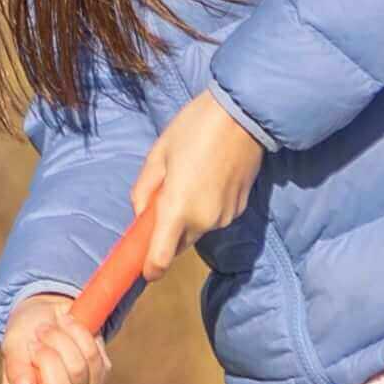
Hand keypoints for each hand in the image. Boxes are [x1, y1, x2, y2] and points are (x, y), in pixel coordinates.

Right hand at [0, 293, 110, 383]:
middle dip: (47, 360)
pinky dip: (77, 334)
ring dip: (61, 341)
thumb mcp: (13, 346)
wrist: (47, 314)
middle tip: (36, 341)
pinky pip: (93, 356)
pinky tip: (66, 325)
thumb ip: (15, 369)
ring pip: (78, 372)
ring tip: (47, 328)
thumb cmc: (24, 335)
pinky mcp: (100, 376)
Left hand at [124, 89, 269, 279]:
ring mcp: (225, 217)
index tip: (141, 264)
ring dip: (187, 218)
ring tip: (188, 180)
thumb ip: (144, 189)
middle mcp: (204, 221)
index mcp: (178, 209)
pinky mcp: (239, 209)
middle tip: (162, 199)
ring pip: (197, 231)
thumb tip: (141, 213)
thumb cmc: (194, 129)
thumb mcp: (159, 154)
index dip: (149, 268)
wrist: (243, 115)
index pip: (160, 260)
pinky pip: (214, 218)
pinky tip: (208, 178)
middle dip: (166, 233)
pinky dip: (206, 208)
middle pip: (178, 245)